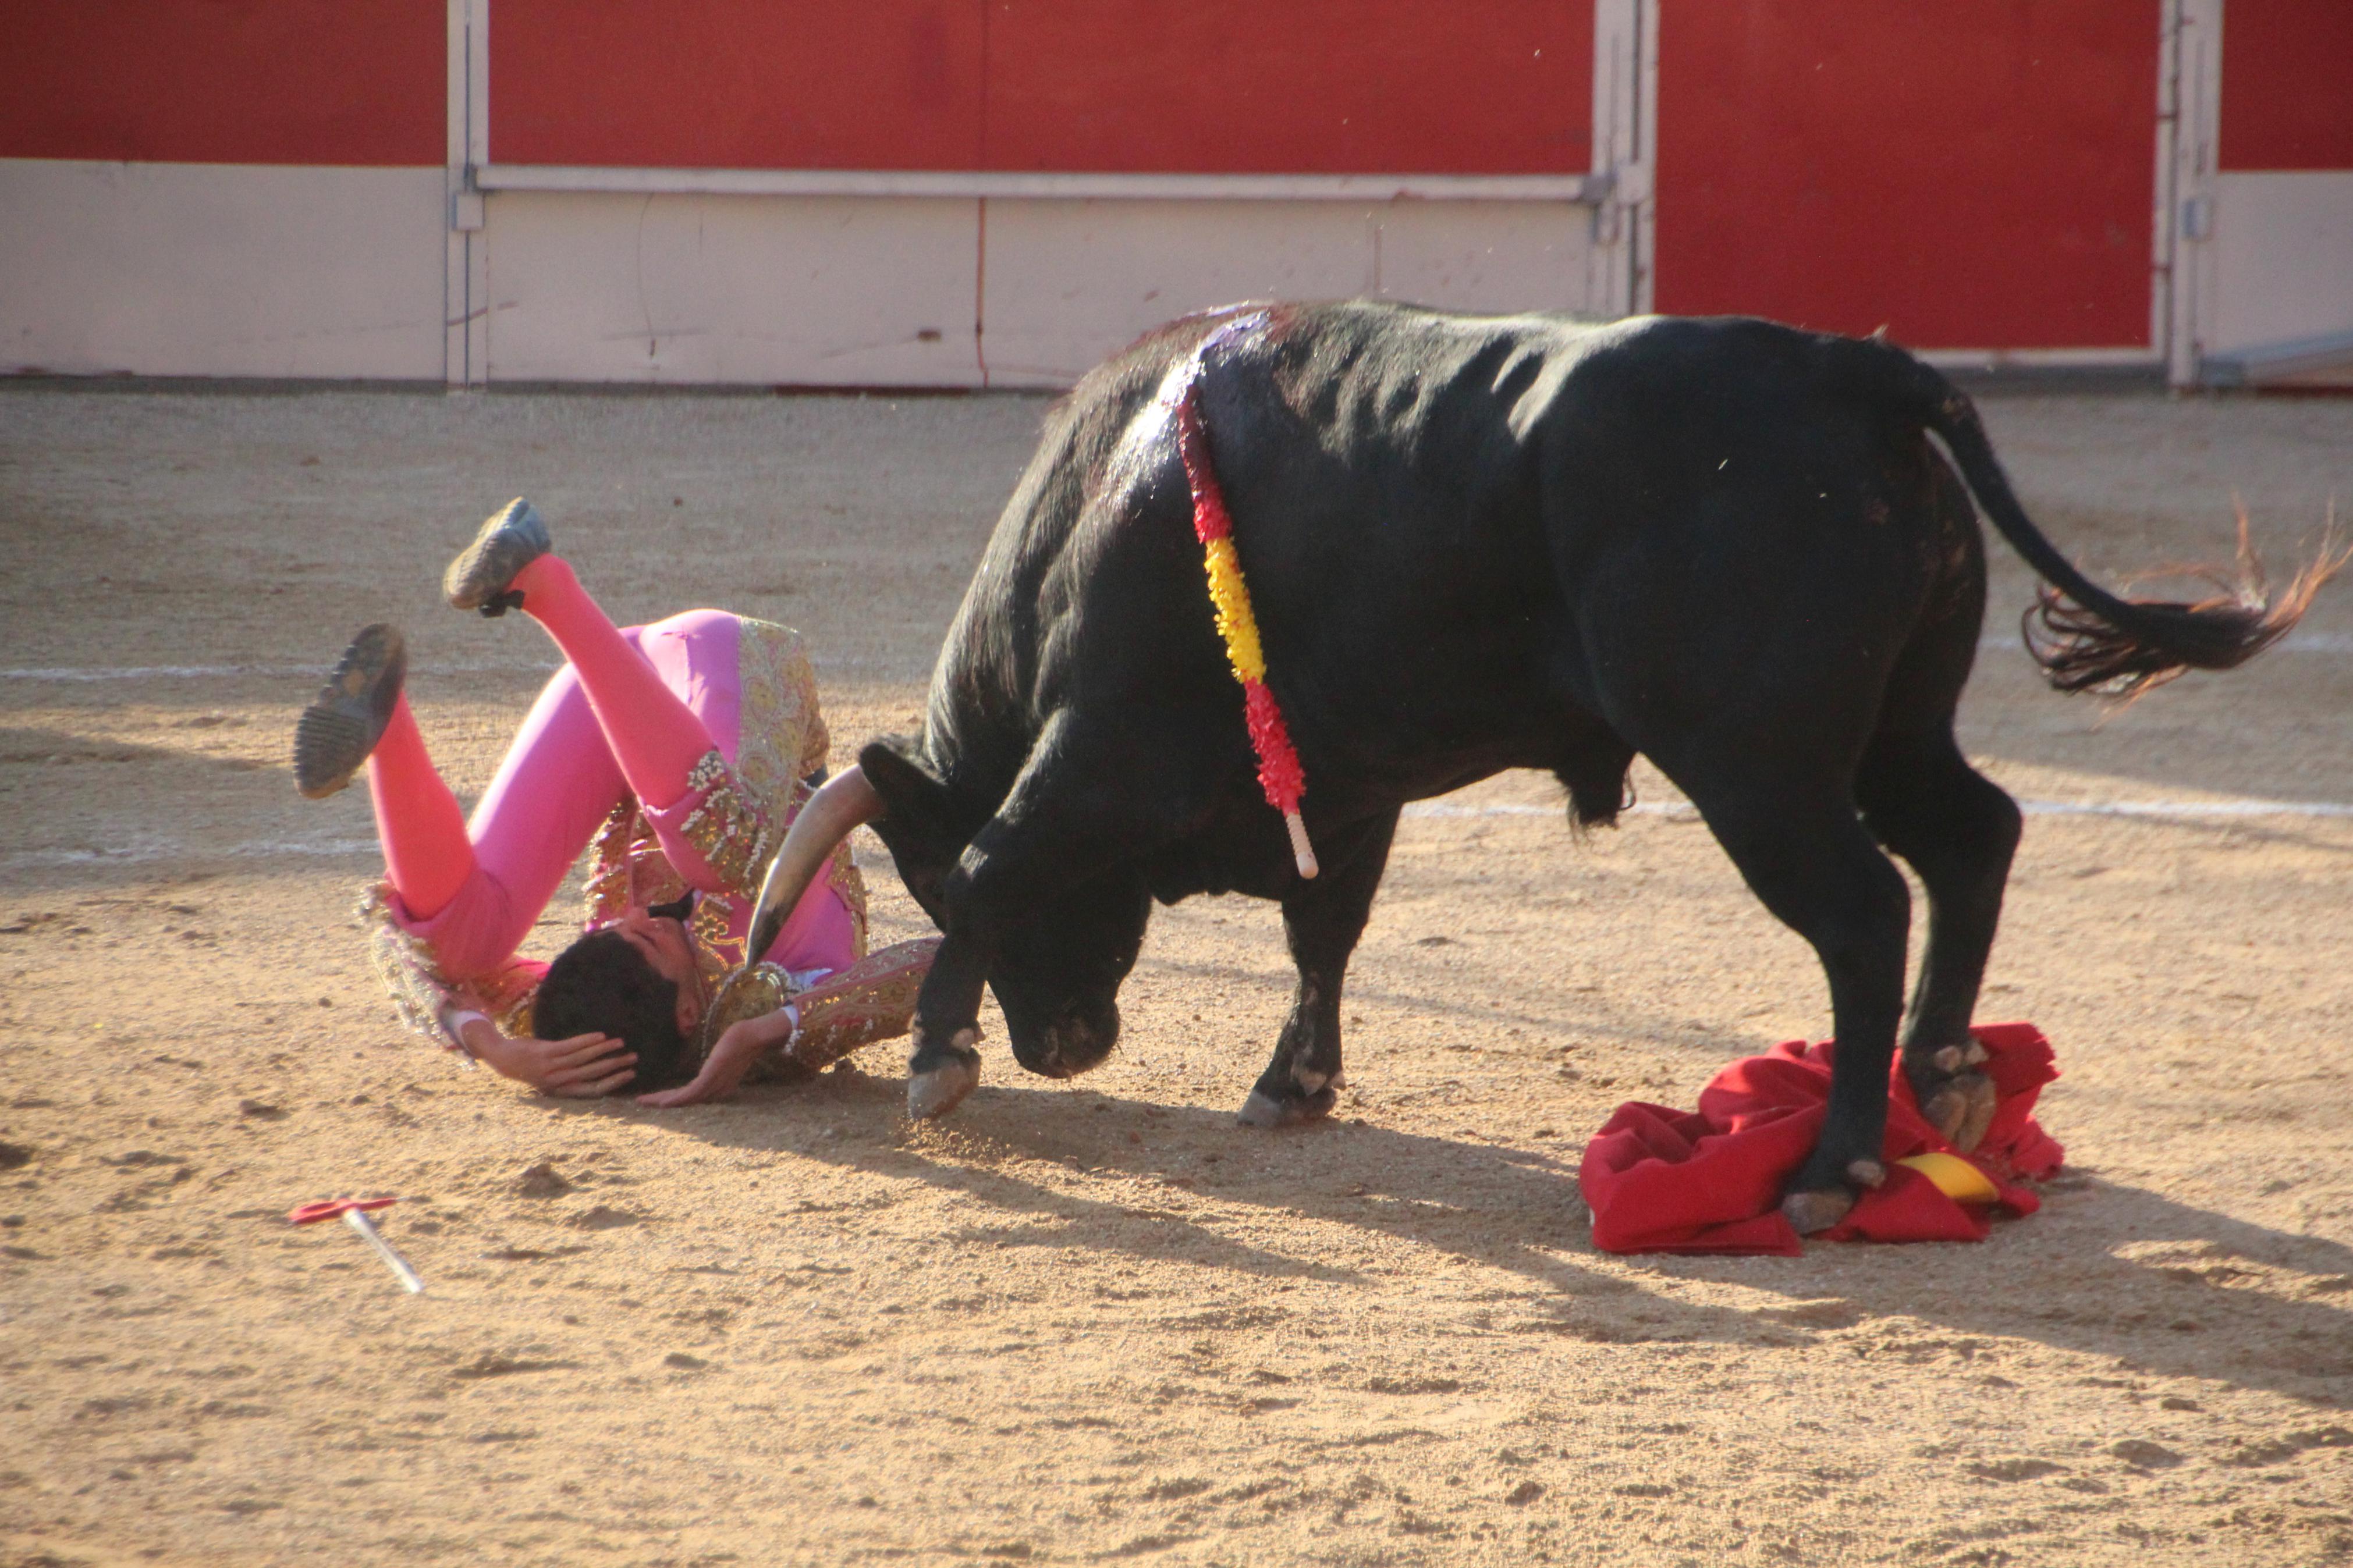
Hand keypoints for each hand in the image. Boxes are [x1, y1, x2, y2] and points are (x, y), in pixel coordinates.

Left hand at [474, 1025, 637, 1096]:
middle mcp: (558, 1081)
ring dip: (605, 1050)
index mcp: (562, 1089)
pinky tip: (601, 1035)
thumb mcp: (550, 1078)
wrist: (503, 1058)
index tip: (630, 1074)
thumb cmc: (529, 1068)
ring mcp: (552, 1066)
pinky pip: (572, 1046)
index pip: (594, 1089)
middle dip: (616, 1065)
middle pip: (594, 1074)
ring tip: (621, 1043)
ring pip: (585, 1058)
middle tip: (633, 1057)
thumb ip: (569, 1076)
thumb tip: (595, 1070)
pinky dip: (588, 1040)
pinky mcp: (546, 1052)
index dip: (614, 1082)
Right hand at [636, 1015, 780, 1107]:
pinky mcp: (712, 1077)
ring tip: (643, 1101)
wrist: (754, 1036)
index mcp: (716, 1087)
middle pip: (684, 1101)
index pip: (690, 1095)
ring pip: (685, 1099)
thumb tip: (709, 1064)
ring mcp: (714, 1085)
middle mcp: (715, 1090)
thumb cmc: (740, 1043)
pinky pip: (692, 1092)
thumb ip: (714, 1065)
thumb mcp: (723, 1057)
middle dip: (661, 1102)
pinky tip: (663, 1102)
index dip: (671, 1098)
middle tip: (641, 1102)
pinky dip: (677, 1098)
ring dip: (662, 1101)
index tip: (655, 1099)